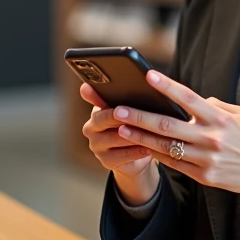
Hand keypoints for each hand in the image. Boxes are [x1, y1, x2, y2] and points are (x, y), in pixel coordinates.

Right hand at [79, 83, 159, 205]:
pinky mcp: (105, 161)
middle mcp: (91, 127)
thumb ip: (130, 98)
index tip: (102, 92)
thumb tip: (146, 78)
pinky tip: (148, 148)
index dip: (95, 94)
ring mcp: (96, 146)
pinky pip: (121, 156)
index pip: (95, 99)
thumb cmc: (136, 127)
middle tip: (132, 113)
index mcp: (96, 110)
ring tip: (146, 131)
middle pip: (103, 119)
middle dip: (119, 116)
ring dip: (131, 134)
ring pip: (113, 138)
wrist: (136, 156)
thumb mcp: (133, 111)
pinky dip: (135, 152)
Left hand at [112, 71, 239, 208]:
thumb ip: (213, 106)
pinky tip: (142, 147)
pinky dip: (157, 155)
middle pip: (168, 125)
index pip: (188, 98)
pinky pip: (174, 164)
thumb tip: (189, 100)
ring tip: (120, 128)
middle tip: (118, 109)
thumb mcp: (239, 115)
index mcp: (219, 119)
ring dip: (141, 137)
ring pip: (165, 147)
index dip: (167, 86)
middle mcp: (211, 138)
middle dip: (140, 117)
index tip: (148, 75)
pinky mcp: (204, 177)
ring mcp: (206, 160)